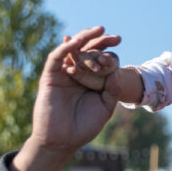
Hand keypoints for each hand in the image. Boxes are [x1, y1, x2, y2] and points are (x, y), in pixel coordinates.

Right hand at [11, 27, 121, 170]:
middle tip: (116, 37)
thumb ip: (111, 91)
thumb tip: (116, 72)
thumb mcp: (105, 108)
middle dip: (101, 42)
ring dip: (84, 38)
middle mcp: (77, 74)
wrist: (63, 140)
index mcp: (91, 81)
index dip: (111, 54)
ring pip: (72, 51)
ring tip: (99, 30)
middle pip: (88, 52)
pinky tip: (76, 41)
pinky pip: (56, 58)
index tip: (122, 48)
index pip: (101, 61)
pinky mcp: (50, 77)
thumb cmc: (84, 126)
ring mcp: (63, 74)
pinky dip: (65, 48)